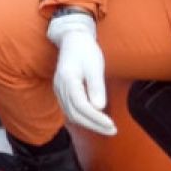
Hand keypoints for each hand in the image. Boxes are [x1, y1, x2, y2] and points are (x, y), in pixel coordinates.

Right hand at [47, 10, 115, 135]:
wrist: (73, 40)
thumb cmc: (85, 50)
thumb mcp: (95, 66)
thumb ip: (96, 87)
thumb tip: (99, 107)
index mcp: (68, 80)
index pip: (81, 106)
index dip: (96, 118)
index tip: (111, 125)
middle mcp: (60, 87)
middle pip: (75, 114)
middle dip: (94, 125)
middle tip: (112, 130)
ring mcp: (59, 90)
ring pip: (71, 114)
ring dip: (88, 124)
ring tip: (105, 128)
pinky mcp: (62, 92)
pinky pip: (69, 110)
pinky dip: (82, 118)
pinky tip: (93, 120)